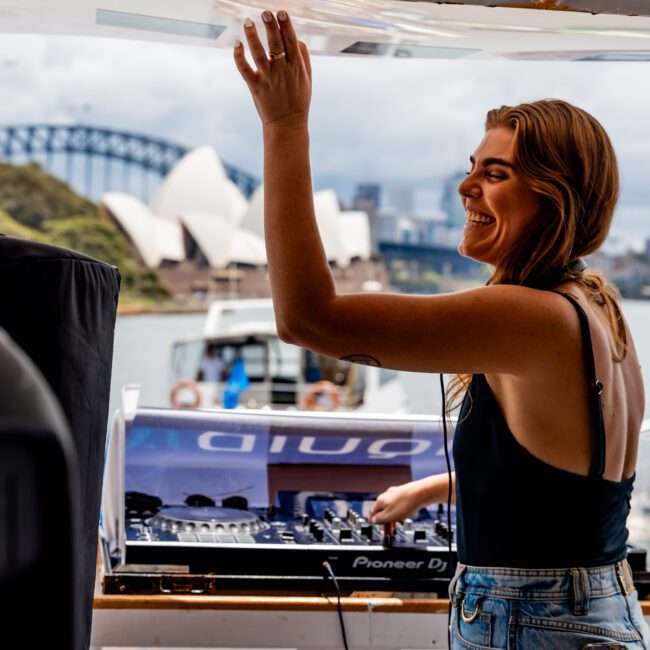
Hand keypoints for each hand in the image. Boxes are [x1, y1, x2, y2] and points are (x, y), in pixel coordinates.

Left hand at [234, 10, 311, 129]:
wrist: (287, 125)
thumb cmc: (298, 100)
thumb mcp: (307, 80)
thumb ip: (303, 58)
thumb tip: (296, 38)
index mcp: (296, 68)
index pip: (291, 42)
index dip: (286, 26)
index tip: (281, 13)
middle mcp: (282, 72)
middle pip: (275, 45)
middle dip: (271, 27)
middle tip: (265, 12)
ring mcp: (268, 79)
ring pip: (258, 54)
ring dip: (253, 36)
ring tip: (248, 22)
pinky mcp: (255, 87)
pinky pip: (245, 69)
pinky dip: (239, 57)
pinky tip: (237, 44)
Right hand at [369, 482, 422, 527]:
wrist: (421, 493)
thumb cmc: (406, 504)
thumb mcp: (390, 516)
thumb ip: (380, 519)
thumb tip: (373, 520)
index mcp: (380, 501)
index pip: (372, 513)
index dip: (373, 521)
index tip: (373, 527)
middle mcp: (386, 496)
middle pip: (382, 511)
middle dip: (384, 522)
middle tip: (387, 532)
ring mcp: (395, 494)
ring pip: (390, 508)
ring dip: (391, 519)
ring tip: (395, 528)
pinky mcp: (403, 494)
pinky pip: (397, 505)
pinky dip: (397, 513)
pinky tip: (402, 517)